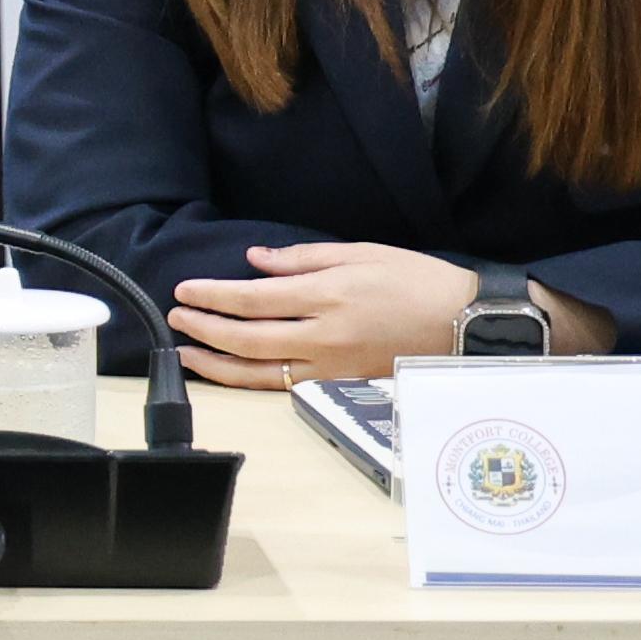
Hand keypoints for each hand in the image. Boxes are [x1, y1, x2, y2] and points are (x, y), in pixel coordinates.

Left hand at [171, 241, 488, 385]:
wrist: (464, 324)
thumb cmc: (416, 281)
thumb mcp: (360, 253)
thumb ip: (302, 259)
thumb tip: (254, 262)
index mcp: (328, 295)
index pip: (253, 298)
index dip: (212, 296)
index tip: (185, 289)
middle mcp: (324, 335)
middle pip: (247, 338)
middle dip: (204, 329)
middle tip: (175, 317)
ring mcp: (332, 365)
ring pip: (260, 372)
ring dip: (217, 364)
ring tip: (186, 352)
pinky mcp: (340, 383)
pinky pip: (285, 386)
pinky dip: (251, 381)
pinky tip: (229, 372)